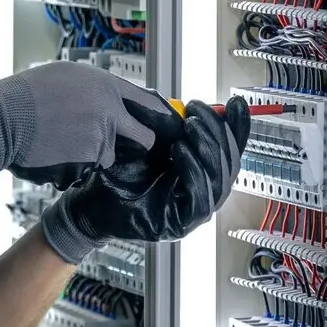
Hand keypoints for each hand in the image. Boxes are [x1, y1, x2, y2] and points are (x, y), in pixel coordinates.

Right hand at [0, 62, 183, 188]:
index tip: (165, 124)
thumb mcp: (66, 76)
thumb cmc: (25, 96)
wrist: (2, 120)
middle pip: (144, 136)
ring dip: (95, 156)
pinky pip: (89, 168)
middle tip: (132, 149)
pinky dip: (76, 166)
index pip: (147, 102)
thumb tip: (113, 96)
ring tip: (66, 144)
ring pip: (110, 155)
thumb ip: (95, 88)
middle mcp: (109, 109)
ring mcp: (101, 136)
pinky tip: (56, 153)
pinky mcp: (88, 160)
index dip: (158, 115)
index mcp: (105, 85)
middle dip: (140, 146)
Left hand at [40, 97, 251, 262]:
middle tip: (196, 113)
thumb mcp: (147, 141)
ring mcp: (194, 211)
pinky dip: (194, 172)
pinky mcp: (182, 224)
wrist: (89, 201)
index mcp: (201, 171)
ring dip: (207, 148)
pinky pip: (201, 198)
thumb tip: (194, 106)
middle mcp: (203, 192)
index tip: (235, 102)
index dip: (237, 126)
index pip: (230, 148)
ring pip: (219, 179)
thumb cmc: (117, 172)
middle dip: (217, 132)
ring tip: (189, 127)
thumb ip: (171, 126)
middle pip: (230, 162)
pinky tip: (180, 152)